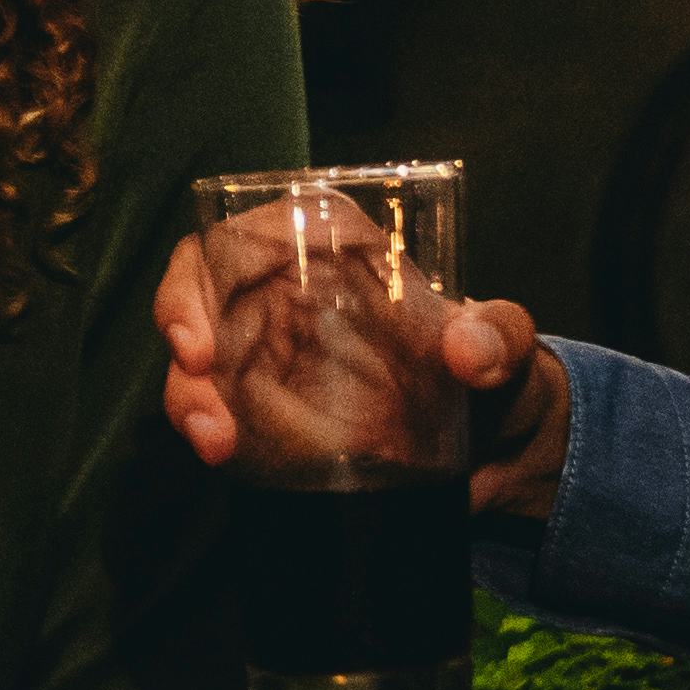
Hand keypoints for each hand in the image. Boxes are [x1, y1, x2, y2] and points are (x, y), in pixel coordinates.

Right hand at [150, 235, 574, 518]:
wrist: (496, 452)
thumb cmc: (495, 370)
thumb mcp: (509, 346)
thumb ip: (500, 337)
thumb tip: (468, 352)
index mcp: (332, 253)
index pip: (250, 233)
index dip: (213, 260)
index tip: (214, 310)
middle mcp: (286, 296)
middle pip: (201, 288)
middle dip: (180, 325)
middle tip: (195, 372)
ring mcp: (270, 358)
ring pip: (197, 357)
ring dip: (188, 393)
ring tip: (213, 442)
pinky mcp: (268, 413)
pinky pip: (217, 409)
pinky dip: (207, 428)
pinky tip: (222, 456)